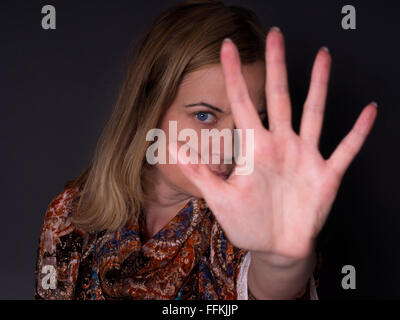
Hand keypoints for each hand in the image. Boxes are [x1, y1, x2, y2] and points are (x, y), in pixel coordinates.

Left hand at [173, 27, 377, 262]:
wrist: (274, 246)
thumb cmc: (247, 223)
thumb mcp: (219, 199)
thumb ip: (201, 173)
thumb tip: (176, 148)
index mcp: (254, 148)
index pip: (242, 103)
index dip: (234, 76)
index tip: (226, 48)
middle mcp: (280, 145)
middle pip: (279, 97)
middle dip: (276, 66)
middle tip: (275, 35)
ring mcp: (304, 157)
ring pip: (313, 113)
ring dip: (319, 85)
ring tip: (324, 56)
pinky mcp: (325, 175)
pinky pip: (345, 149)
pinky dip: (358, 132)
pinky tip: (369, 111)